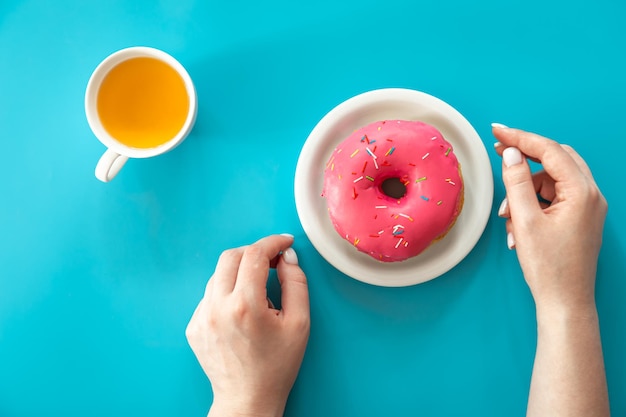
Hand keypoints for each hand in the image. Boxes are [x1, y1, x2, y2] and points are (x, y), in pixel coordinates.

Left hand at [186, 234, 309, 416]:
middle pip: (231, 256)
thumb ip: (296, 283)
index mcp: (245, 306)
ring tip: (258, 293)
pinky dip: (227, 292)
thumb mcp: (299, 323)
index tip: (285, 243)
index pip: (255, 254)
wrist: (247, 399)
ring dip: (240, 272)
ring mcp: (201, 317)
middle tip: (272, 261)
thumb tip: (287, 258)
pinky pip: (210, 295)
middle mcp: (217, 307)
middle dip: (254, 252)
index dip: (273, 243)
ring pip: (218, 274)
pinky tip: (241, 311)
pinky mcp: (194, 326)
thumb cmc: (276, 366)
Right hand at [492, 125, 607, 312]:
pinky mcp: (579, 219)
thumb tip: (512, 154)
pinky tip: (518, 229)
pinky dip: (532, 206)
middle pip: (555, 160)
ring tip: (508, 218)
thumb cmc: (549, 268)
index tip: (497, 131)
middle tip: (500, 154)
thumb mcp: (525, 220)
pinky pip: (553, 199)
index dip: (520, 138)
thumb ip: (516, 182)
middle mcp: (591, 196)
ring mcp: (587, 208)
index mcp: (582, 193)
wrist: (565, 303)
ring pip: (551, 181)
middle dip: (525, 159)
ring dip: (524, 192)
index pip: (549, 151)